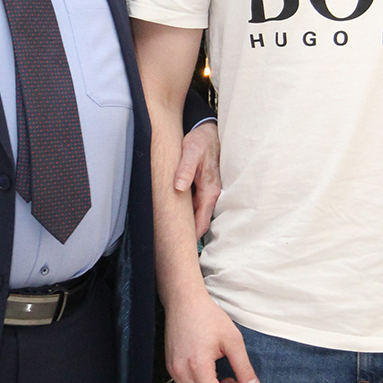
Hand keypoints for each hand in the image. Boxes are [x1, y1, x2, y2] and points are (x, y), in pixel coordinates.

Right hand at [165, 288, 259, 382]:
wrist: (184, 301)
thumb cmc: (209, 317)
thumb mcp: (233, 340)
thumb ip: (244, 367)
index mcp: (198, 365)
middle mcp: (181, 371)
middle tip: (234, 380)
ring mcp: (173, 370)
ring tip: (223, 375)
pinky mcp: (171, 366)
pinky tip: (211, 372)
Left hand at [174, 121, 220, 238]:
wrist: (209, 132)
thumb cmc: (200, 142)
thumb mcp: (191, 152)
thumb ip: (185, 169)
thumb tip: (179, 187)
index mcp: (210, 191)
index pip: (202, 222)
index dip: (192, 237)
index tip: (179, 249)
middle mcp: (212, 196)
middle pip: (200, 223)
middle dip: (188, 236)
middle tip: (171, 249)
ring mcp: (208, 193)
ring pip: (198, 215)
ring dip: (187, 225)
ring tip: (170, 236)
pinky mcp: (204, 189)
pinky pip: (196, 207)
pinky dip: (188, 214)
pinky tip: (174, 217)